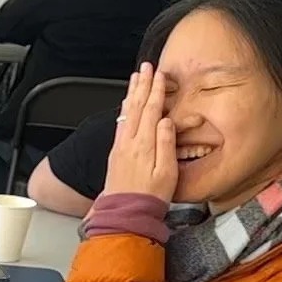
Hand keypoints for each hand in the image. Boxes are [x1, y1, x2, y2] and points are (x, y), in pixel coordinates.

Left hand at [103, 62, 178, 201]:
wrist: (125, 214)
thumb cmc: (150, 197)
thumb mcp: (166, 172)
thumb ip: (166, 144)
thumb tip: (166, 120)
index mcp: (144, 145)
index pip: (152, 110)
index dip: (156, 91)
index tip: (160, 75)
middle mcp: (129, 142)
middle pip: (136, 106)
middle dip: (142, 85)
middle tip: (146, 67)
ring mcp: (120, 147)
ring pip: (127, 113)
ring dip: (131, 93)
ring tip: (135, 77)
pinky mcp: (115, 153)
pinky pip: (121, 123)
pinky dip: (124, 109)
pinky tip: (126, 104)